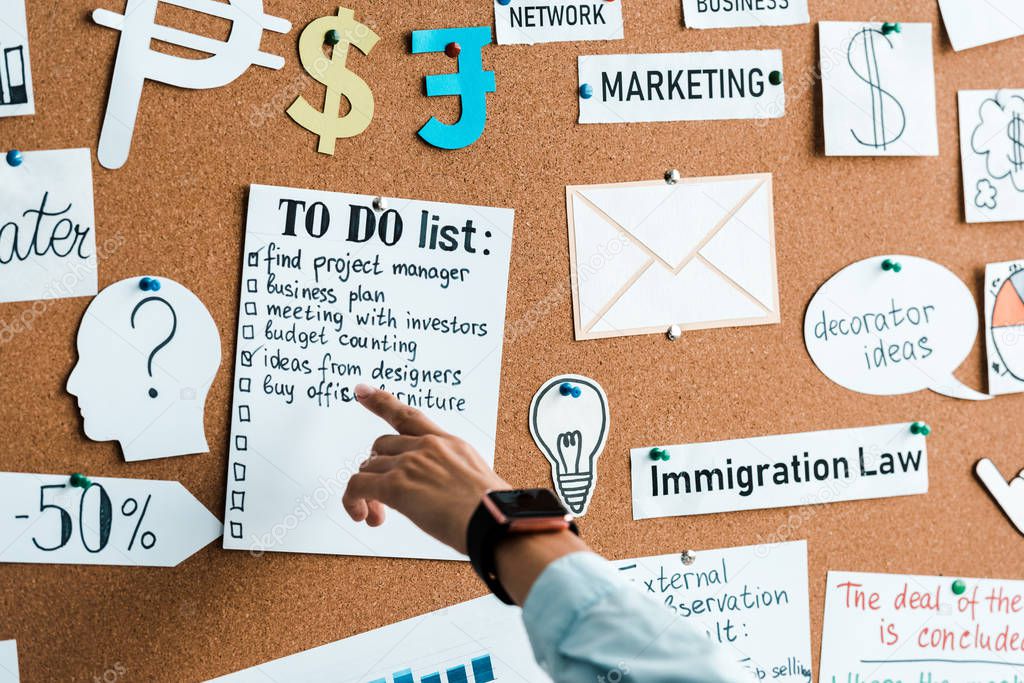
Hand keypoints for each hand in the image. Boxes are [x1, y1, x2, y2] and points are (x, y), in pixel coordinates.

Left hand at [343, 384, 508, 553]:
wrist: (496, 520)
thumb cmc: (495, 510)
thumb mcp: (480, 481)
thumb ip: (456, 479)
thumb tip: (451, 495)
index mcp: (450, 443)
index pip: (409, 416)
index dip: (381, 402)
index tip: (363, 391)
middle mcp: (427, 446)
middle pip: (381, 446)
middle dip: (378, 470)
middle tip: (382, 497)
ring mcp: (409, 463)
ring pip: (368, 467)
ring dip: (368, 493)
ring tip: (377, 514)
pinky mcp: (395, 485)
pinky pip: (357, 486)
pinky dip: (352, 501)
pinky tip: (361, 515)